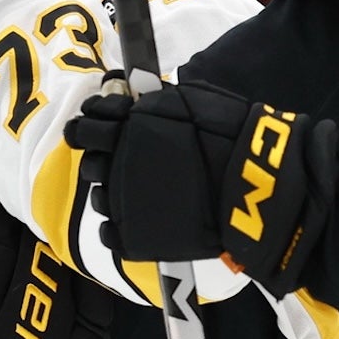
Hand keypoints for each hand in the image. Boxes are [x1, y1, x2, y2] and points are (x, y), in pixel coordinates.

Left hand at [65, 84, 338, 291]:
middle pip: (91, 164)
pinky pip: (109, 234)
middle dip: (103, 160)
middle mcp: (116, 166)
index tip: (102, 126)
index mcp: (126, 129)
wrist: (254, 184)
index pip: (84, 127)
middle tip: (129, 162)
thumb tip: (131, 100)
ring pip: (99, 198)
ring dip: (113, 192)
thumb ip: (154, 102)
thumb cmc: (228, 136)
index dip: (90, 126)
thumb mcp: (188, 100)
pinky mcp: (134, 238)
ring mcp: (123, 204)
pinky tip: (141, 219)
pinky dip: (119, 227)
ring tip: (142, 192)